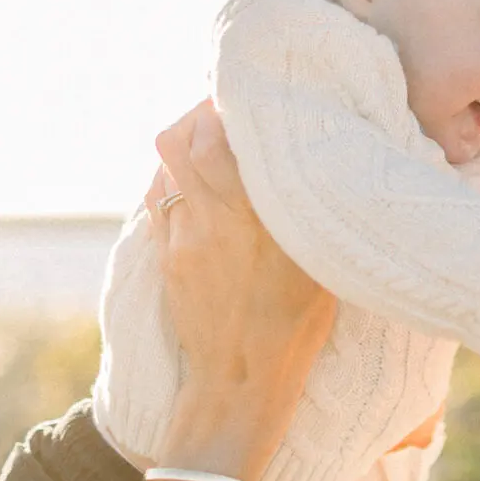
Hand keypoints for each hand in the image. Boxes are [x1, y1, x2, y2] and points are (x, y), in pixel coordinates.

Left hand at [148, 102, 337, 480]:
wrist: (242, 381)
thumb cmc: (296, 325)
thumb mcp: (318, 261)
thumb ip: (304, 208)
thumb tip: (309, 162)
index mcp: (256, 210)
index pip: (224, 131)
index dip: (230, 105)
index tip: (250, 99)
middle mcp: (214, 214)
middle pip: (184, 135)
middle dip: (202, 115)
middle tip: (226, 113)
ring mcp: (184, 234)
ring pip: (168, 163)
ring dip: (186, 144)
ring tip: (211, 146)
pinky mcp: (168, 256)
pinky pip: (161, 198)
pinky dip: (176, 180)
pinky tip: (197, 187)